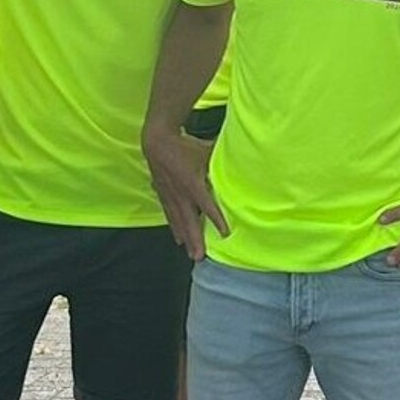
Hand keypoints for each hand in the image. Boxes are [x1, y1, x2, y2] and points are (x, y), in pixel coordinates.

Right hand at [145, 128, 226, 259]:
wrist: (157, 142)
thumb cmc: (184, 146)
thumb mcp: (206, 150)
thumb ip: (222, 157)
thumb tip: (242, 155)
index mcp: (193, 184)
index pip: (207, 206)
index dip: (216, 220)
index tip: (225, 234)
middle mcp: (181, 194)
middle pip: (189, 221)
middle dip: (195, 240)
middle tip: (199, 257)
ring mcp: (170, 197)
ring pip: (178, 222)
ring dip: (185, 238)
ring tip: (190, 253)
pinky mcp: (163, 196)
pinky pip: (169, 216)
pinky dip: (174, 228)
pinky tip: (178, 239)